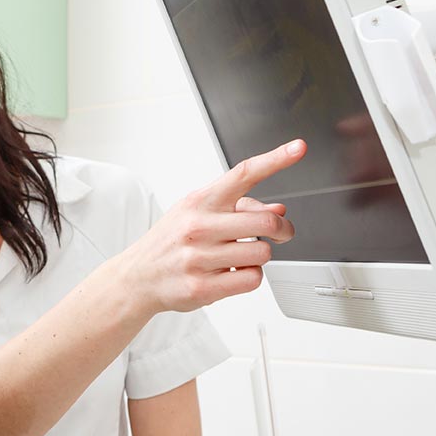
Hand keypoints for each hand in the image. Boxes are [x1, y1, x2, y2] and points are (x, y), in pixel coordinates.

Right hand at [117, 139, 305, 313]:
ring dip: (259, 256)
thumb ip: (239, 210)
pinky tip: (231, 272)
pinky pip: (252, 279)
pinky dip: (249, 276)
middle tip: (279, 234)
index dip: (275, 159)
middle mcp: (198, 226)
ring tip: (239, 256)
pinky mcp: (202, 286)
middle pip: (266, 223)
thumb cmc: (172, 241)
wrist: (137, 276)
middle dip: (281, 230)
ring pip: (262, 253)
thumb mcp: (199, 213)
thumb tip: (279, 211)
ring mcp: (199, 257)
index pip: (243, 174)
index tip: (298, 148)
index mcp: (200, 201)